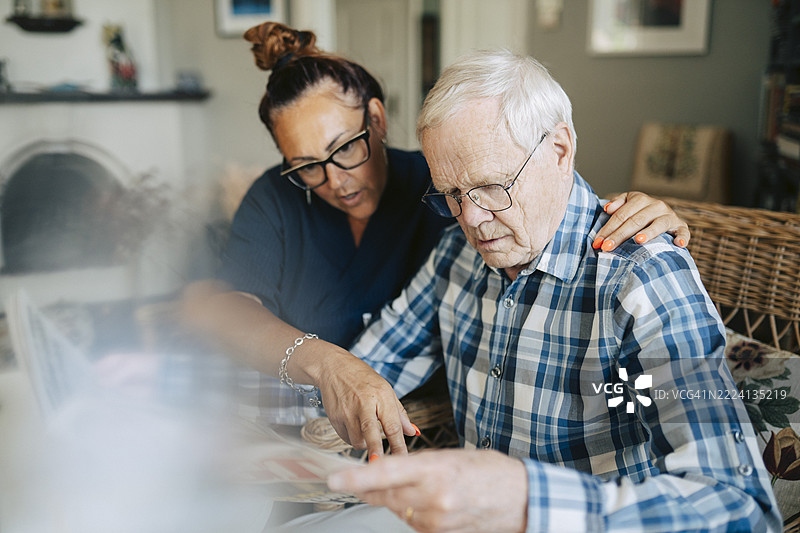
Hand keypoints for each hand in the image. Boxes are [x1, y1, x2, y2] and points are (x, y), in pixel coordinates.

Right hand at [303, 347, 418, 457]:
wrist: (333, 368)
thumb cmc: (362, 379)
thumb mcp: (386, 390)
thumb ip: (400, 413)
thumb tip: (413, 432)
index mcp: (381, 396)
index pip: (393, 425)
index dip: (399, 445)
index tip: (404, 460)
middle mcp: (363, 404)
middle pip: (370, 433)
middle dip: (376, 451)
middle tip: (380, 465)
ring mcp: (347, 412)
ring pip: (357, 441)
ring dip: (365, 444)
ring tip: (366, 432)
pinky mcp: (334, 418)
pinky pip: (346, 438)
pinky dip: (353, 438)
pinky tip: (353, 426)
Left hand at [328, 449, 527, 532]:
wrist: (522, 500)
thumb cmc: (491, 472)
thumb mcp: (453, 456)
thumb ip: (419, 464)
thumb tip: (387, 470)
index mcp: (435, 469)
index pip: (385, 473)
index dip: (356, 478)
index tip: (334, 480)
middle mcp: (432, 498)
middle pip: (384, 495)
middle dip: (372, 487)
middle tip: (362, 479)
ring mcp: (436, 520)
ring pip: (397, 509)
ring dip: (398, 498)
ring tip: (425, 487)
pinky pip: (413, 522)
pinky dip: (414, 511)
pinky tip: (433, 501)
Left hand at [594, 191, 689, 251]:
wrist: (663, 214)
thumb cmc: (639, 212)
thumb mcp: (628, 203)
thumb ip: (617, 204)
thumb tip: (607, 208)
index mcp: (641, 199)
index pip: (621, 215)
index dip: (608, 229)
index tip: (598, 242)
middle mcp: (657, 205)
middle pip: (635, 221)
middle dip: (619, 235)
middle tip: (607, 247)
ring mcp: (670, 216)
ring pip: (658, 224)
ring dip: (649, 233)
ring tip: (638, 241)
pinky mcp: (681, 226)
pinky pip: (683, 232)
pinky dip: (682, 237)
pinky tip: (678, 244)